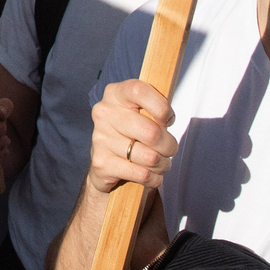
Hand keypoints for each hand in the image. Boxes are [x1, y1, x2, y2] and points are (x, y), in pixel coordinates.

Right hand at [87, 79, 176, 196]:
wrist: (106, 162)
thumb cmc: (133, 133)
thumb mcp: (142, 113)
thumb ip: (156, 109)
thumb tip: (168, 118)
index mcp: (115, 94)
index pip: (139, 91)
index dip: (161, 107)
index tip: (168, 120)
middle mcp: (104, 113)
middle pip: (152, 132)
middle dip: (169, 146)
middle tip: (169, 149)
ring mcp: (100, 138)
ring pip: (150, 157)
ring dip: (163, 164)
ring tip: (160, 163)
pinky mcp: (102, 163)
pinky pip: (142, 174)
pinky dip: (154, 179)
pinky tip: (152, 175)